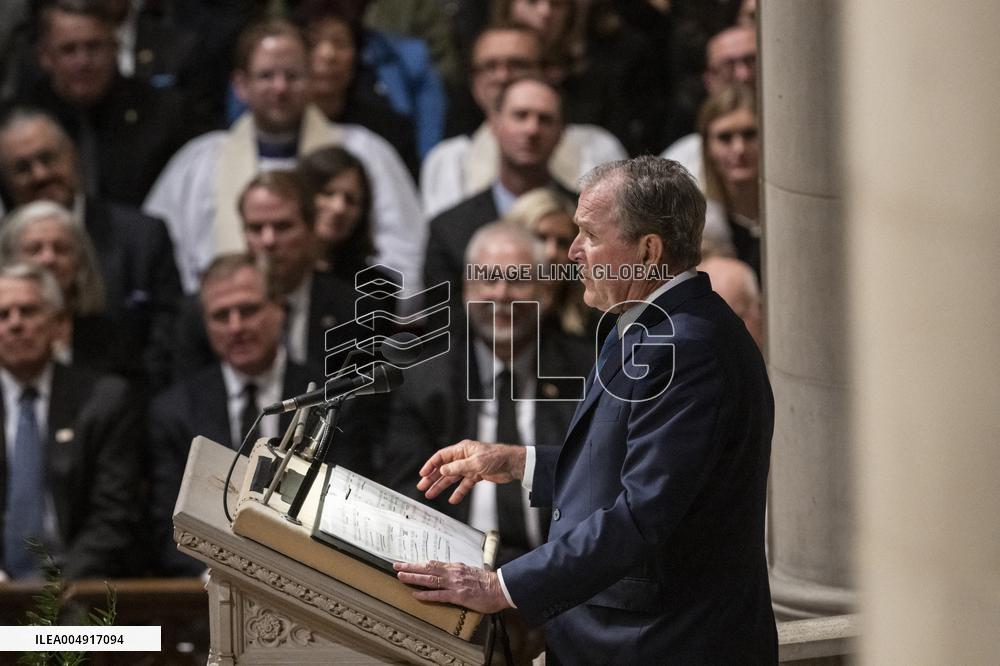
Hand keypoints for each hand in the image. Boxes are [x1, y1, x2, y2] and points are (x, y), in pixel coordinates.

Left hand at [394, 560, 510, 613]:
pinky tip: (415, 594)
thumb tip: (450, 574)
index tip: (408, 563)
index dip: (419, 563)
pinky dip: (426, 594)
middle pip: (428, 568)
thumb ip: (459, 573)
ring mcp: (454, 584)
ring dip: (414, 577)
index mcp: (456, 567)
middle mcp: (453, 573)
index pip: (433, 564)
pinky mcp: (458, 595)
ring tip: (401, 577)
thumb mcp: (471, 573)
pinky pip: (438, 595)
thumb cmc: (488, 582)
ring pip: (430, 579)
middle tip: (396, 566)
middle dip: (411, 567)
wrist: (501, 588)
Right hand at [416, 439, 525, 503]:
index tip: (422, 474)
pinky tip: (452, 499)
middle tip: (423, 487)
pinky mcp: (476, 475)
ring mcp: (470, 467)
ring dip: (442, 486)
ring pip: (452, 478)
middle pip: (444, 468)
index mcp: (462, 450)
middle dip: (433, 478)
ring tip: (431, 494)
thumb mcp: (475, 462)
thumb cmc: (496, 457)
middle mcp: (464, 457)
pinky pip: (464, 485)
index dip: (431, 465)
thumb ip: (458, 467)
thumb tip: (443, 470)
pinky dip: (458, 492)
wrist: (512, 464)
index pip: (441, 457)